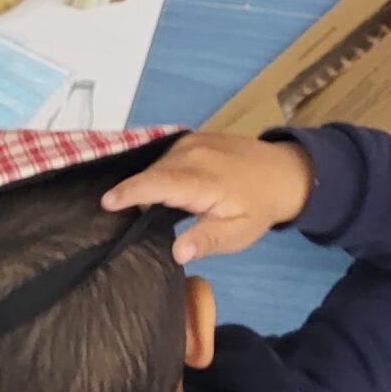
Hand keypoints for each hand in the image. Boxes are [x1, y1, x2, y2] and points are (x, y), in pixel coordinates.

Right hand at [103, 131, 313, 264]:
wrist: (285, 172)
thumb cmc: (259, 207)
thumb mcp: (238, 233)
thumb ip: (206, 240)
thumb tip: (177, 253)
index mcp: (204, 179)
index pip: (159, 183)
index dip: (131, 192)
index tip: (105, 203)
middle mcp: (194, 154)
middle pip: (151, 173)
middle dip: (131, 192)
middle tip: (111, 219)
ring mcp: (193, 141)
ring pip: (156, 164)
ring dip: (144, 183)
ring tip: (126, 207)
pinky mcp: (193, 138)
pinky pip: (165, 155)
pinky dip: (155, 171)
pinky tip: (150, 189)